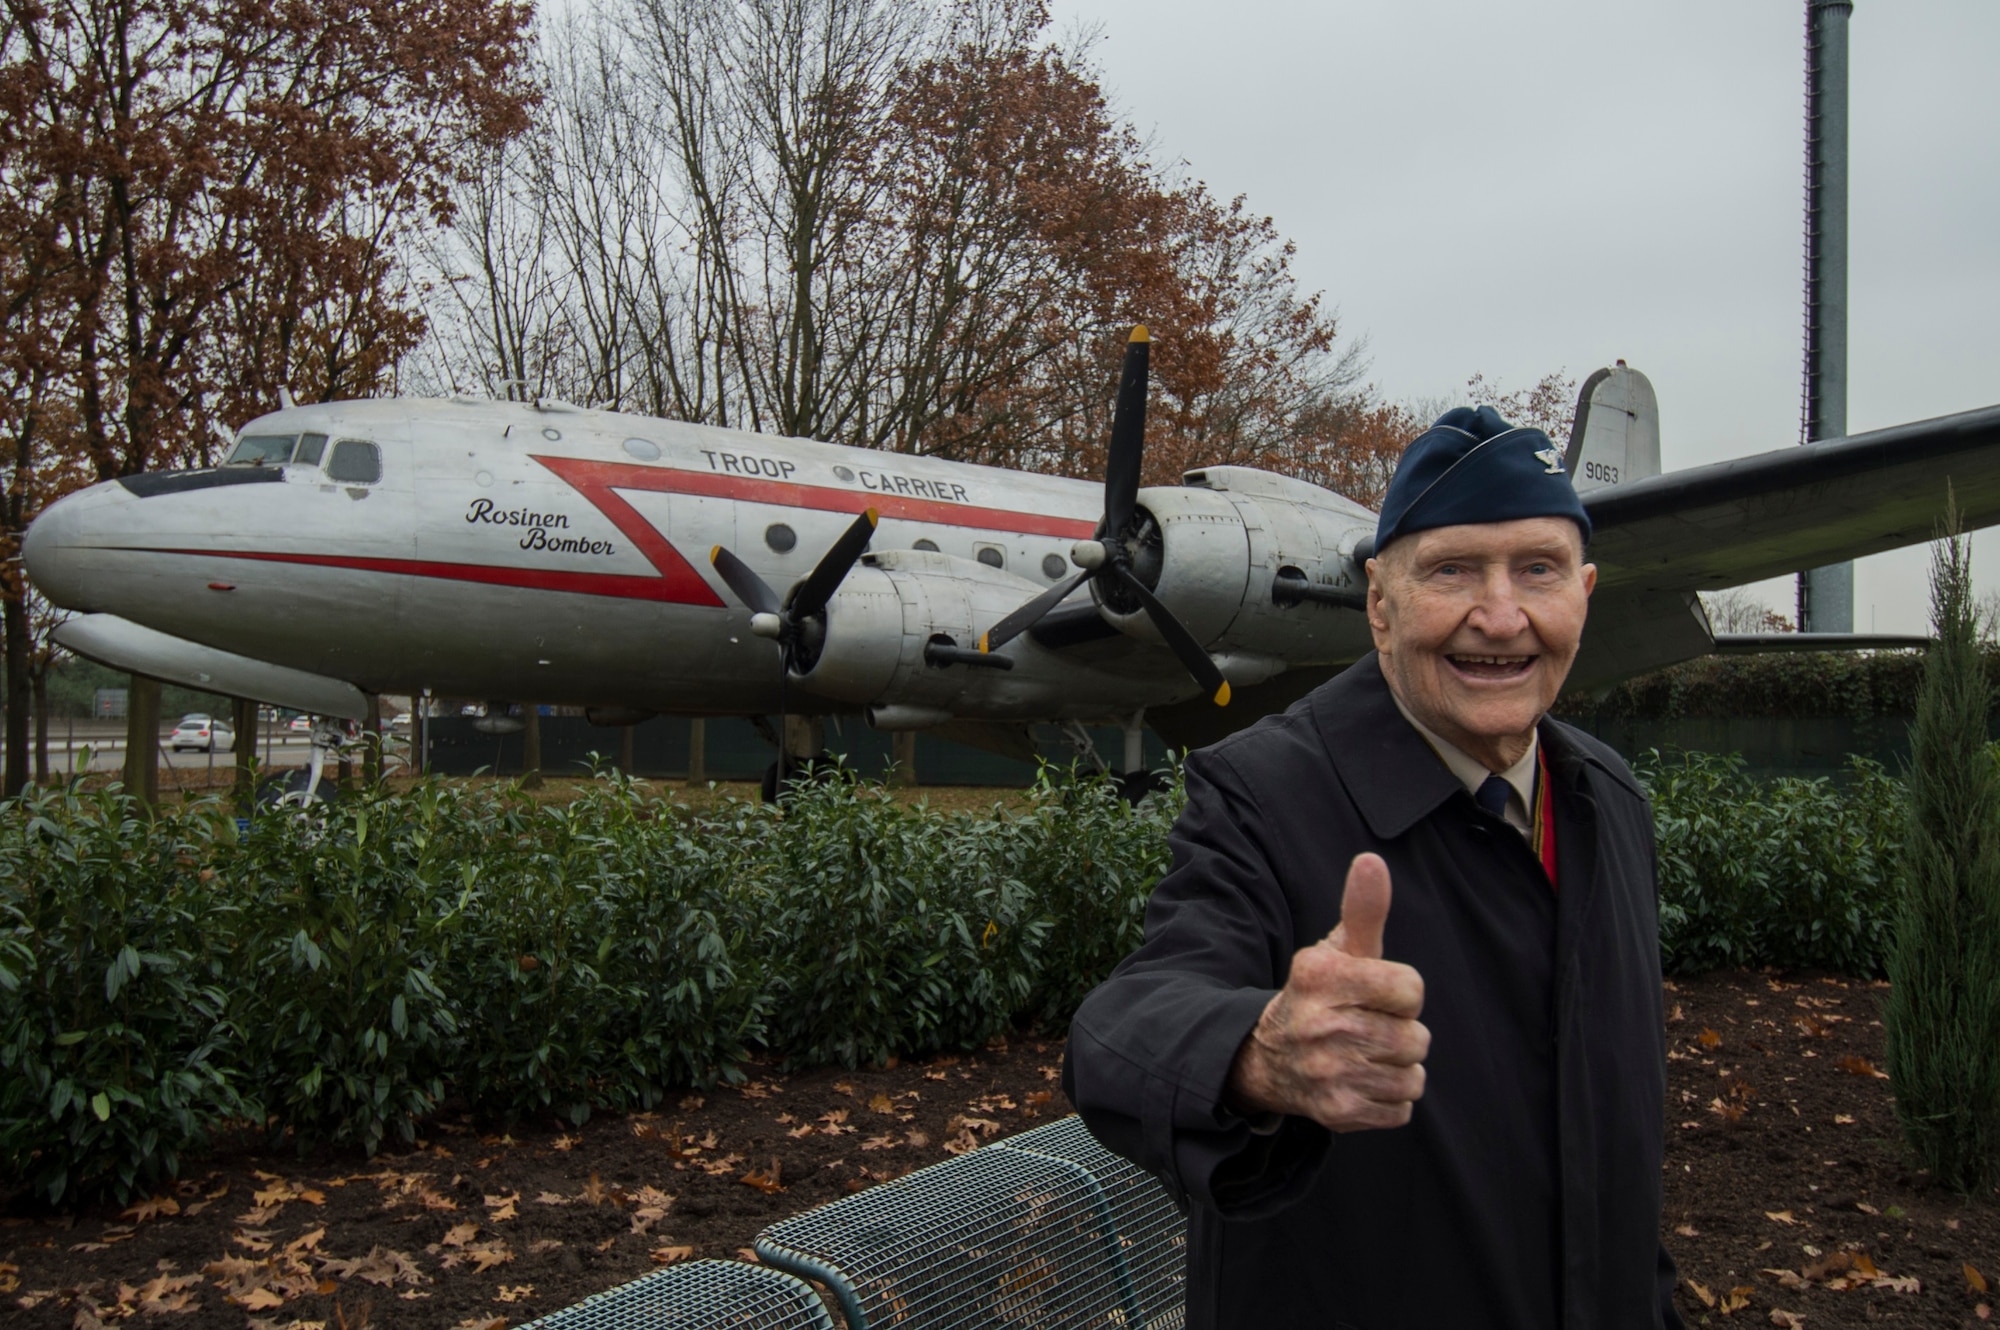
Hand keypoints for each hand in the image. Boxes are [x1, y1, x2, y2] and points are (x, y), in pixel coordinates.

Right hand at [1226, 853, 1429, 1131]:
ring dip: (1398, 1069)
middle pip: (1416, 1038)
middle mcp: (1321, 1025)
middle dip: (1401, 1034)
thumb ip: (1362, 909)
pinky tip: (1361, 1082)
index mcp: (1321, 976)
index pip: (1411, 990)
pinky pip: (1401, 1109)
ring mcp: (1328, 1072)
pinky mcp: (1337, 1112)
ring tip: (1366, 1056)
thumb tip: (1372, 860)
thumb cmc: (1321, 995)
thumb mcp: (1337, 951)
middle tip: (1368, 1029)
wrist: (1269, 1057)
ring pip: (1413, 1076)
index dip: (1402, 993)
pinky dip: (1389, 1099)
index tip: (1374, 994)